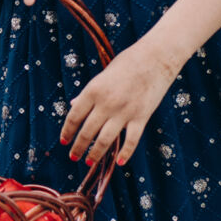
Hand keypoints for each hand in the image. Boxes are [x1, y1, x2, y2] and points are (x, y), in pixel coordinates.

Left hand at [60, 37, 176, 167]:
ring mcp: (124, 111)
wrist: (156, 57)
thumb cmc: (128, 63)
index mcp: (93, 90)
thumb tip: (74, 105)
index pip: (74, 116)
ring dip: (95, 154)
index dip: (67, 131)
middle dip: (78, 147)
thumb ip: (88, 93)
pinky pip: (131, 140)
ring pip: (105, 140)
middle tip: (73, 156)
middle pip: (87, 132)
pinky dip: (125, 153)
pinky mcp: (141, 116)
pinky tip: (119, 163)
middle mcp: (106, 103)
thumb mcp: (103, 75)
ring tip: (88, 162)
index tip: (64, 141)